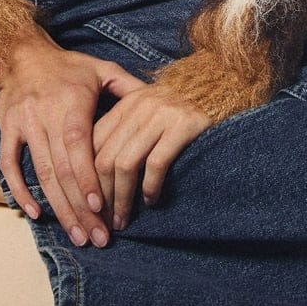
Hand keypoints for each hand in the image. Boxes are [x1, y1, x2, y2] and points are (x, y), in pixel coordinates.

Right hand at [0, 27, 146, 247]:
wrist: (23, 54)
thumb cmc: (70, 66)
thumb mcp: (102, 69)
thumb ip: (129, 86)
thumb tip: (161, 98)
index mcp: (71, 100)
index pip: (78, 146)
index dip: (87, 178)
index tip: (101, 208)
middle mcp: (44, 112)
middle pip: (61, 168)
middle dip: (79, 207)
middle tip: (96, 237)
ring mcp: (23, 122)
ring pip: (40, 172)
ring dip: (58, 208)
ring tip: (76, 235)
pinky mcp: (6, 129)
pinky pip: (9, 165)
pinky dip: (19, 191)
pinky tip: (36, 214)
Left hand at [91, 81, 211, 229]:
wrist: (220, 84)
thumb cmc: (181, 106)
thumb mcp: (148, 110)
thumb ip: (125, 130)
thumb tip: (99, 174)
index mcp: (126, 104)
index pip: (93, 144)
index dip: (86, 180)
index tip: (88, 206)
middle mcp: (139, 106)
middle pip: (105, 158)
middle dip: (101, 197)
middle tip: (104, 222)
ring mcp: (161, 115)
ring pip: (126, 164)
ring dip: (121, 199)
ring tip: (123, 220)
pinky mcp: (183, 125)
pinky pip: (156, 164)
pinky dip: (149, 188)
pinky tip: (151, 201)